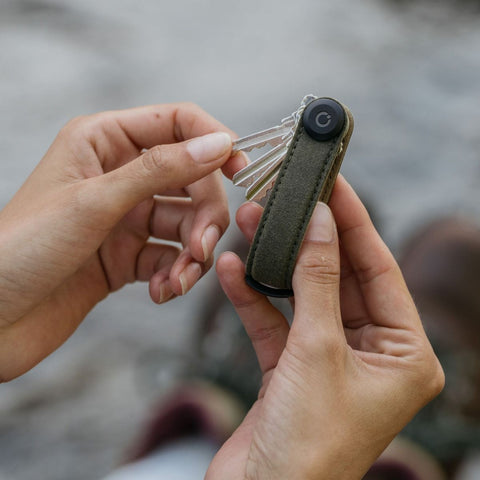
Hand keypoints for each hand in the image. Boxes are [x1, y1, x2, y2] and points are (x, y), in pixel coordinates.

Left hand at [0, 103, 243, 380]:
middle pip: (190, 181)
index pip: (176, 124)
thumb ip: (160, 170)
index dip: (212, 141)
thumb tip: (217, 144)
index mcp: (103, 142)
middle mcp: (118, 176)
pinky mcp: (127, 256)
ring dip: (191, 254)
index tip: (239, 168)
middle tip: (201, 247)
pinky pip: (170, 258)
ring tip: (178, 280)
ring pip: (185, 224)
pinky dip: (174, 276)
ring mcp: (125, 218)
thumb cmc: (20, 251)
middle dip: (204, 216)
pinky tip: (162, 292)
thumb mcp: (94, 202)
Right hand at [208, 176, 443, 479]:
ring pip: (303, 295)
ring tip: (252, 221)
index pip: (380, 269)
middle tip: (290, 195)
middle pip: (339, 277)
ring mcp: (329, 359)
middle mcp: (371, 353)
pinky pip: (274, 321)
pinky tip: (232, 269)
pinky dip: (253, 297)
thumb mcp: (317, 350)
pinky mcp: (292, 367)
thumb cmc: (306, 447)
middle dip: (309, 237)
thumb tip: (320, 223)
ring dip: (276, 262)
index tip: (335, 184)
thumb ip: (319, 281)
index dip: (354, 223)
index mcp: (403, 354)